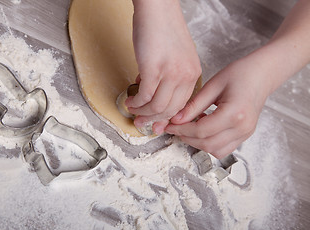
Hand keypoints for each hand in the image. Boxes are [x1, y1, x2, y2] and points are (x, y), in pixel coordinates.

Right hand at [127, 0, 201, 134]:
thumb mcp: (176, 56)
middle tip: (141, 122)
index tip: (157, 124)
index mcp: (193, 72)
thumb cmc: (163, 28)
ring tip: (132, 110)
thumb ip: (169, 77)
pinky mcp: (154, 69)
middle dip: (154, 120)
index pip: (182, 105)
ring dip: (142, 113)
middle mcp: (186, 75)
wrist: (157, 9)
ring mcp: (171, 72)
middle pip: (171, 109)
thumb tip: (152, 94)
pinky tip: (130, 101)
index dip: (167, 117)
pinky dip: (136, 103)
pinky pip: (145, 96)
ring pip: (157, 107)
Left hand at [165, 53, 275, 158]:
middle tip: (175, 127)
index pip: (201, 130)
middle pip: (207, 144)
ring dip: (198, 143)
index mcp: (235, 113)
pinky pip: (223, 149)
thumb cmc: (241, 73)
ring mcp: (246, 133)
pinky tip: (204, 129)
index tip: (170, 125)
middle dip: (187, 138)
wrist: (262, 74)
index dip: (182, 130)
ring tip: (190, 127)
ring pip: (215, 150)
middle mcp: (243, 127)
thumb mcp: (213, 85)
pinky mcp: (245, 135)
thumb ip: (194, 105)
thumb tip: (176, 119)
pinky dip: (209, 143)